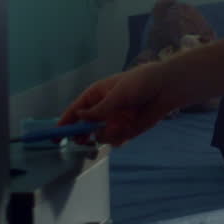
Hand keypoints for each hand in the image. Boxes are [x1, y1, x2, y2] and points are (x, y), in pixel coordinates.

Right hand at [58, 63, 182, 146]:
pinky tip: (128, 131)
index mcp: (97, 95)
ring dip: (105, 136)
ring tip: (120, 127)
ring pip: (99, 137)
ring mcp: (114, 121)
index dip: (64, 123)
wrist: (168, 88)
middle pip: (84, 128)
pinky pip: (116, 141)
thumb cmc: (142, 83)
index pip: (75, 110)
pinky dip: (119, 139)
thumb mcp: (118, 93)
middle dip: (83, 136)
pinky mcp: (128, 130)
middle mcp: (103, 110)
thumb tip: (79, 115)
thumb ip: (99, 108)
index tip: (55, 136)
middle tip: (84, 140)